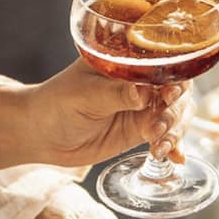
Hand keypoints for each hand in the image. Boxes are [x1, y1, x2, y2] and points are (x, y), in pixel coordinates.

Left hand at [22, 61, 185, 168]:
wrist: (42, 134)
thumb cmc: (56, 102)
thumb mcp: (83, 95)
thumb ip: (113, 94)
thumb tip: (143, 93)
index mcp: (126, 60)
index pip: (160, 61)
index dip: (173, 75)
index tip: (171, 93)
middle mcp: (139, 81)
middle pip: (176, 89)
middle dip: (175, 109)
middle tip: (161, 126)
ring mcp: (142, 106)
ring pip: (175, 113)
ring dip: (175, 129)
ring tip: (159, 145)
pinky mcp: (140, 130)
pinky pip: (165, 136)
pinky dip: (174, 146)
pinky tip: (176, 158)